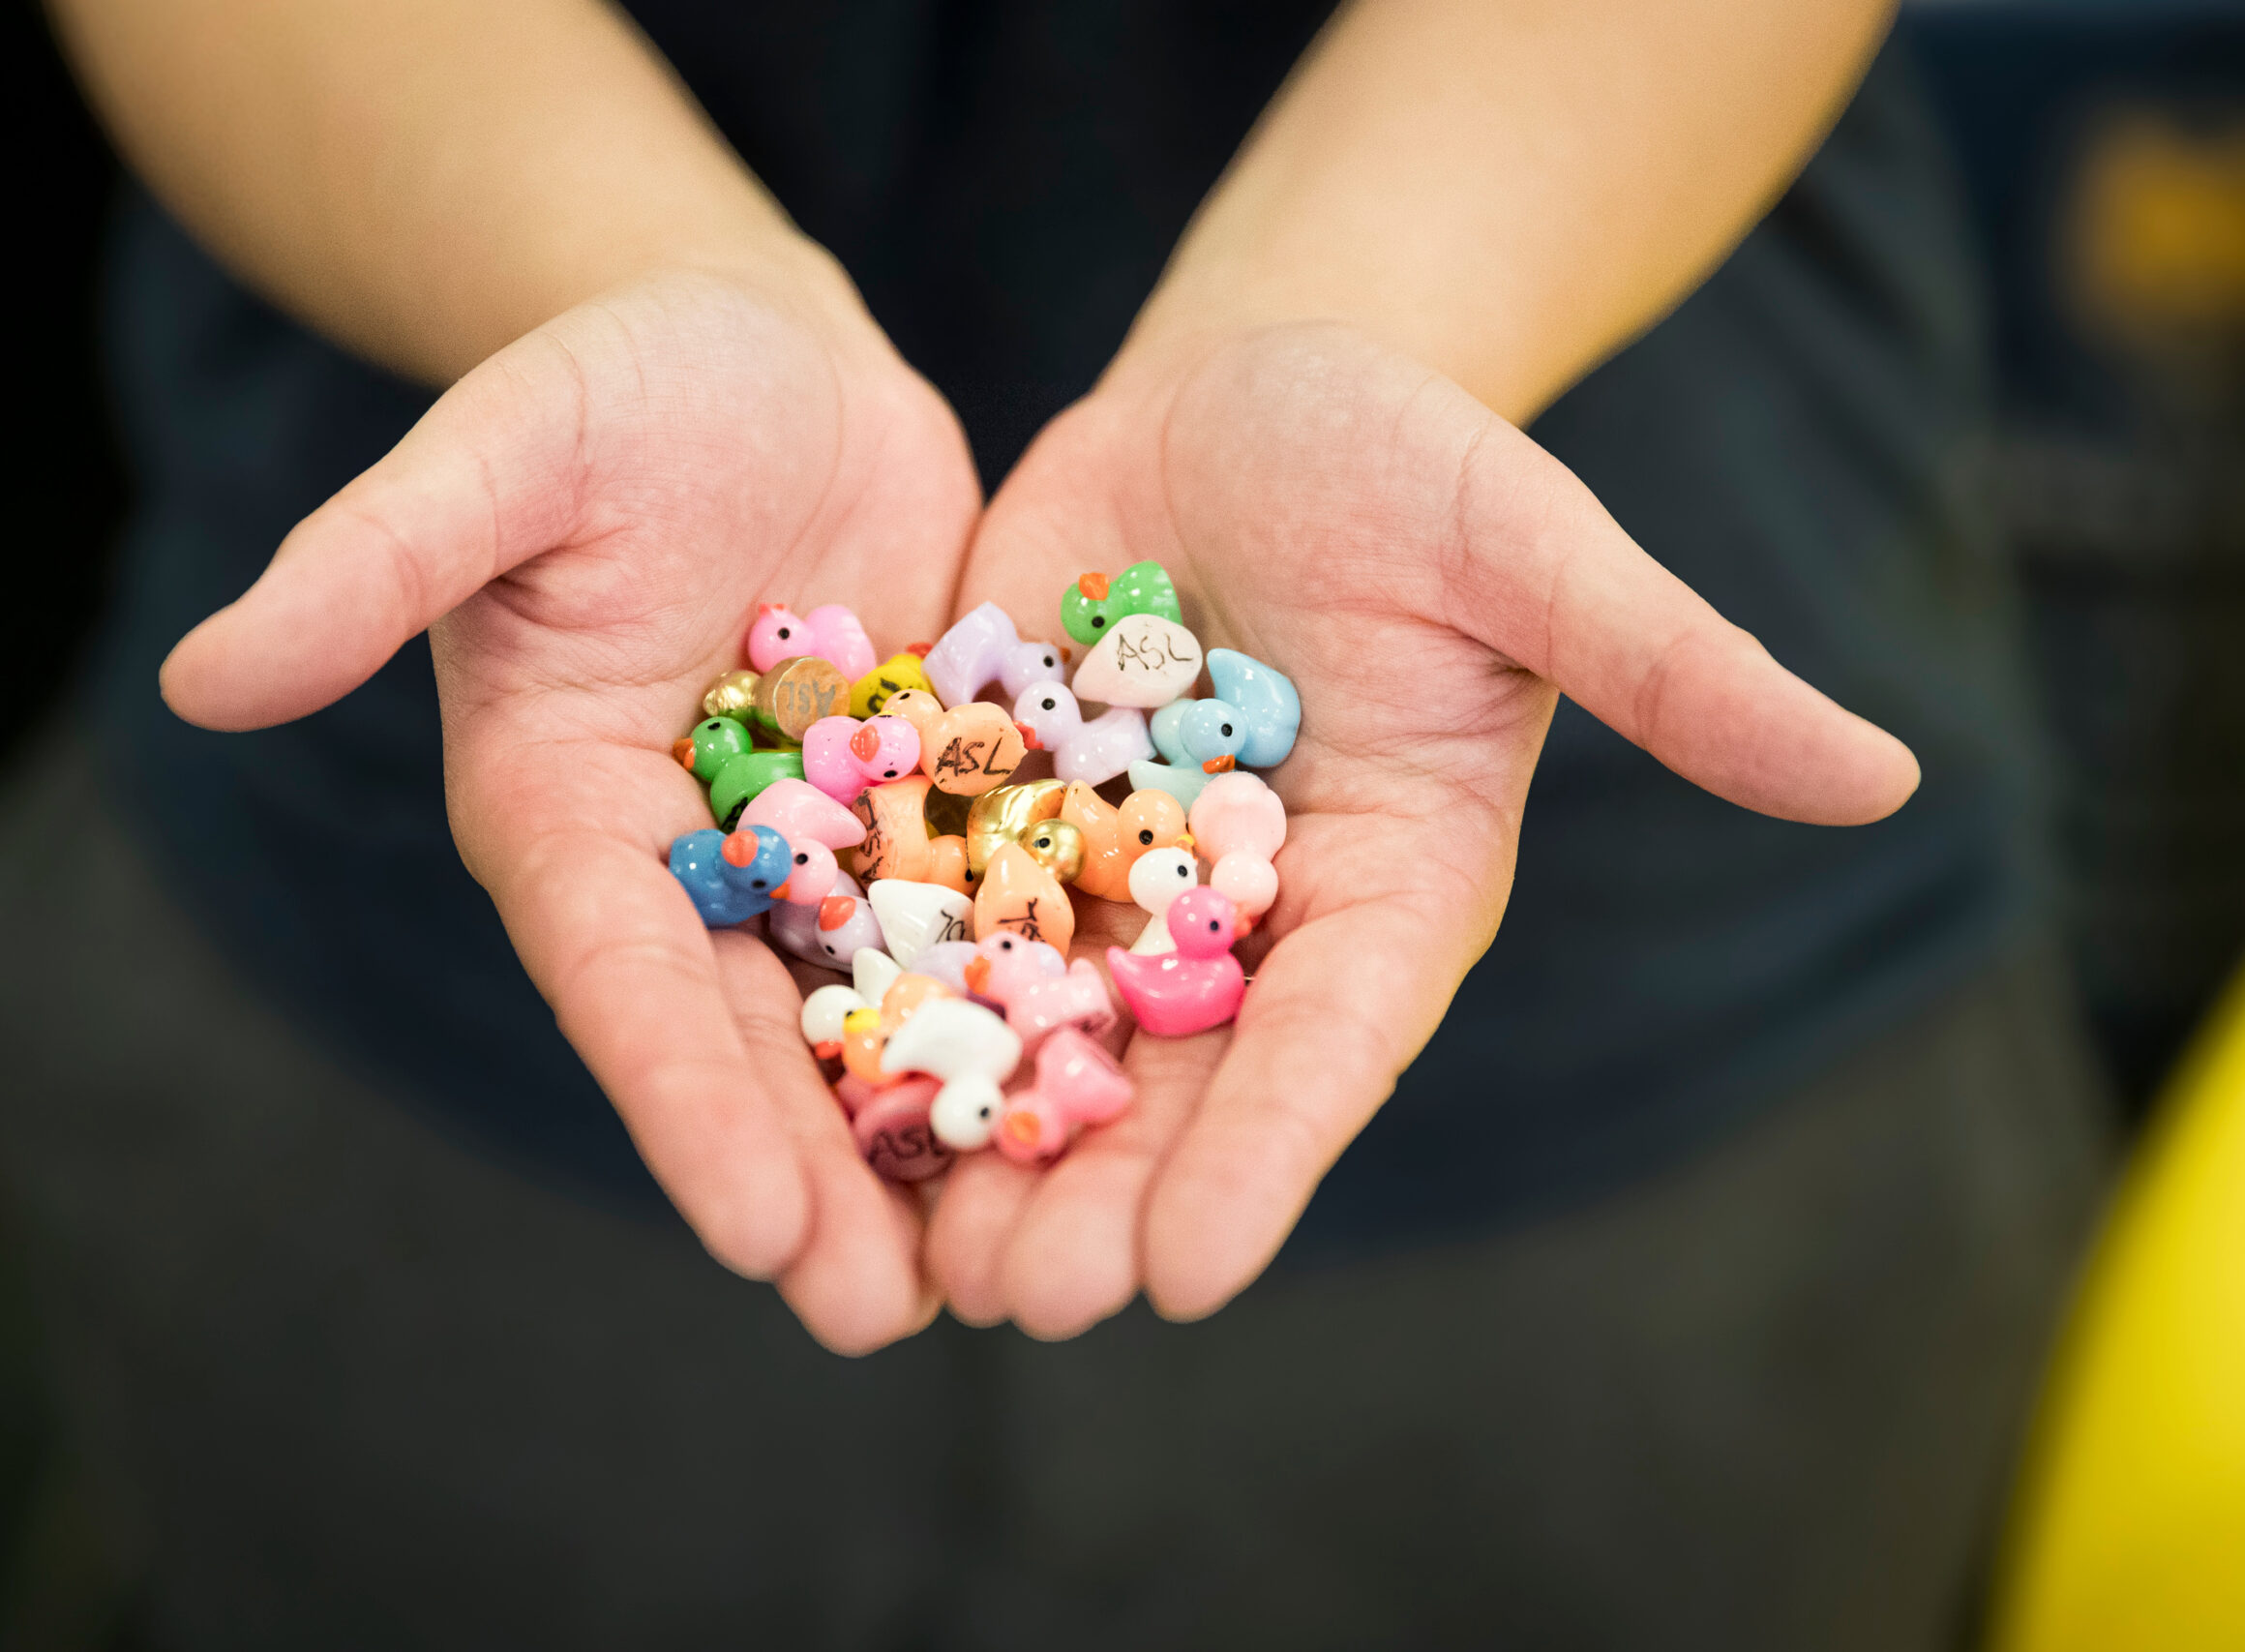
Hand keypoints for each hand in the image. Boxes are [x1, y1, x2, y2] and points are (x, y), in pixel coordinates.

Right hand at [161, 263, 981, 1352]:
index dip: (679, 1104)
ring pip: (870, 1008)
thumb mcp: (499, 453)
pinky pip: (984, 915)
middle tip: (878, 1317)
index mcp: (566, 812)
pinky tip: (1104, 1106)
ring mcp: (814, 845)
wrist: (757, 353)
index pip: (620, 978)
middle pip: (747, 1035)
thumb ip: (367, 566)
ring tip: (1003, 1275)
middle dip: (811, 1174)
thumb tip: (195, 679)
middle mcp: (687, 862)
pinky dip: (1030, 1008)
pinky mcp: (927, 804)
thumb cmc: (610, 382)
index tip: (751, 1232)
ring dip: (928, 1135)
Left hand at [927, 323, 1918, 1336]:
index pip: (1328, 1044)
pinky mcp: (994, 807)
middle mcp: (1239, 914)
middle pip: (1169, 1077)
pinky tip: (797, 1071)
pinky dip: (874, 994)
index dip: (1264, 1153)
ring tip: (904, 1249)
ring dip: (972, 1136)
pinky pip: (928, 913)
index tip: (1194, 1270)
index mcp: (1382, 888)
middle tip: (1017, 1301)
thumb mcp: (1537, 550)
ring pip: (1035, 1029)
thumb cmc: (1418, 459)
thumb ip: (1679, 669)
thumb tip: (1887, 775)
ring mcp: (1106, 871)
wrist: (1254, 389)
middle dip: (1097, 1189)